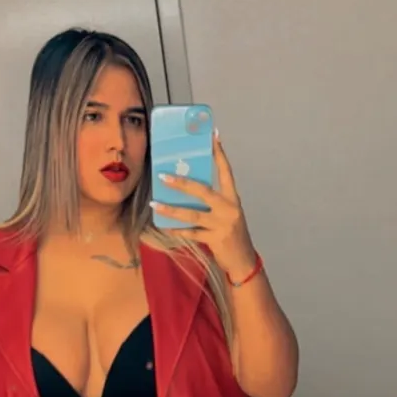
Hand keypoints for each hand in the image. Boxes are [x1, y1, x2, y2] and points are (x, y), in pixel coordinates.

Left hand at [151, 131, 256, 279]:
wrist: (242, 260)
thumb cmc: (231, 233)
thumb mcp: (227, 213)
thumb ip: (212, 201)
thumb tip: (187, 187)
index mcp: (233, 198)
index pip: (226, 171)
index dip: (219, 154)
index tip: (213, 136)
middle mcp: (229, 209)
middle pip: (204, 191)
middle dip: (182, 183)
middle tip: (164, 176)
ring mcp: (223, 225)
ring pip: (193, 214)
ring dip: (171, 210)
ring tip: (154, 203)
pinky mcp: (215, 240)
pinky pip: (191, 233)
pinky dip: (177, 230)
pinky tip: (164, 226)